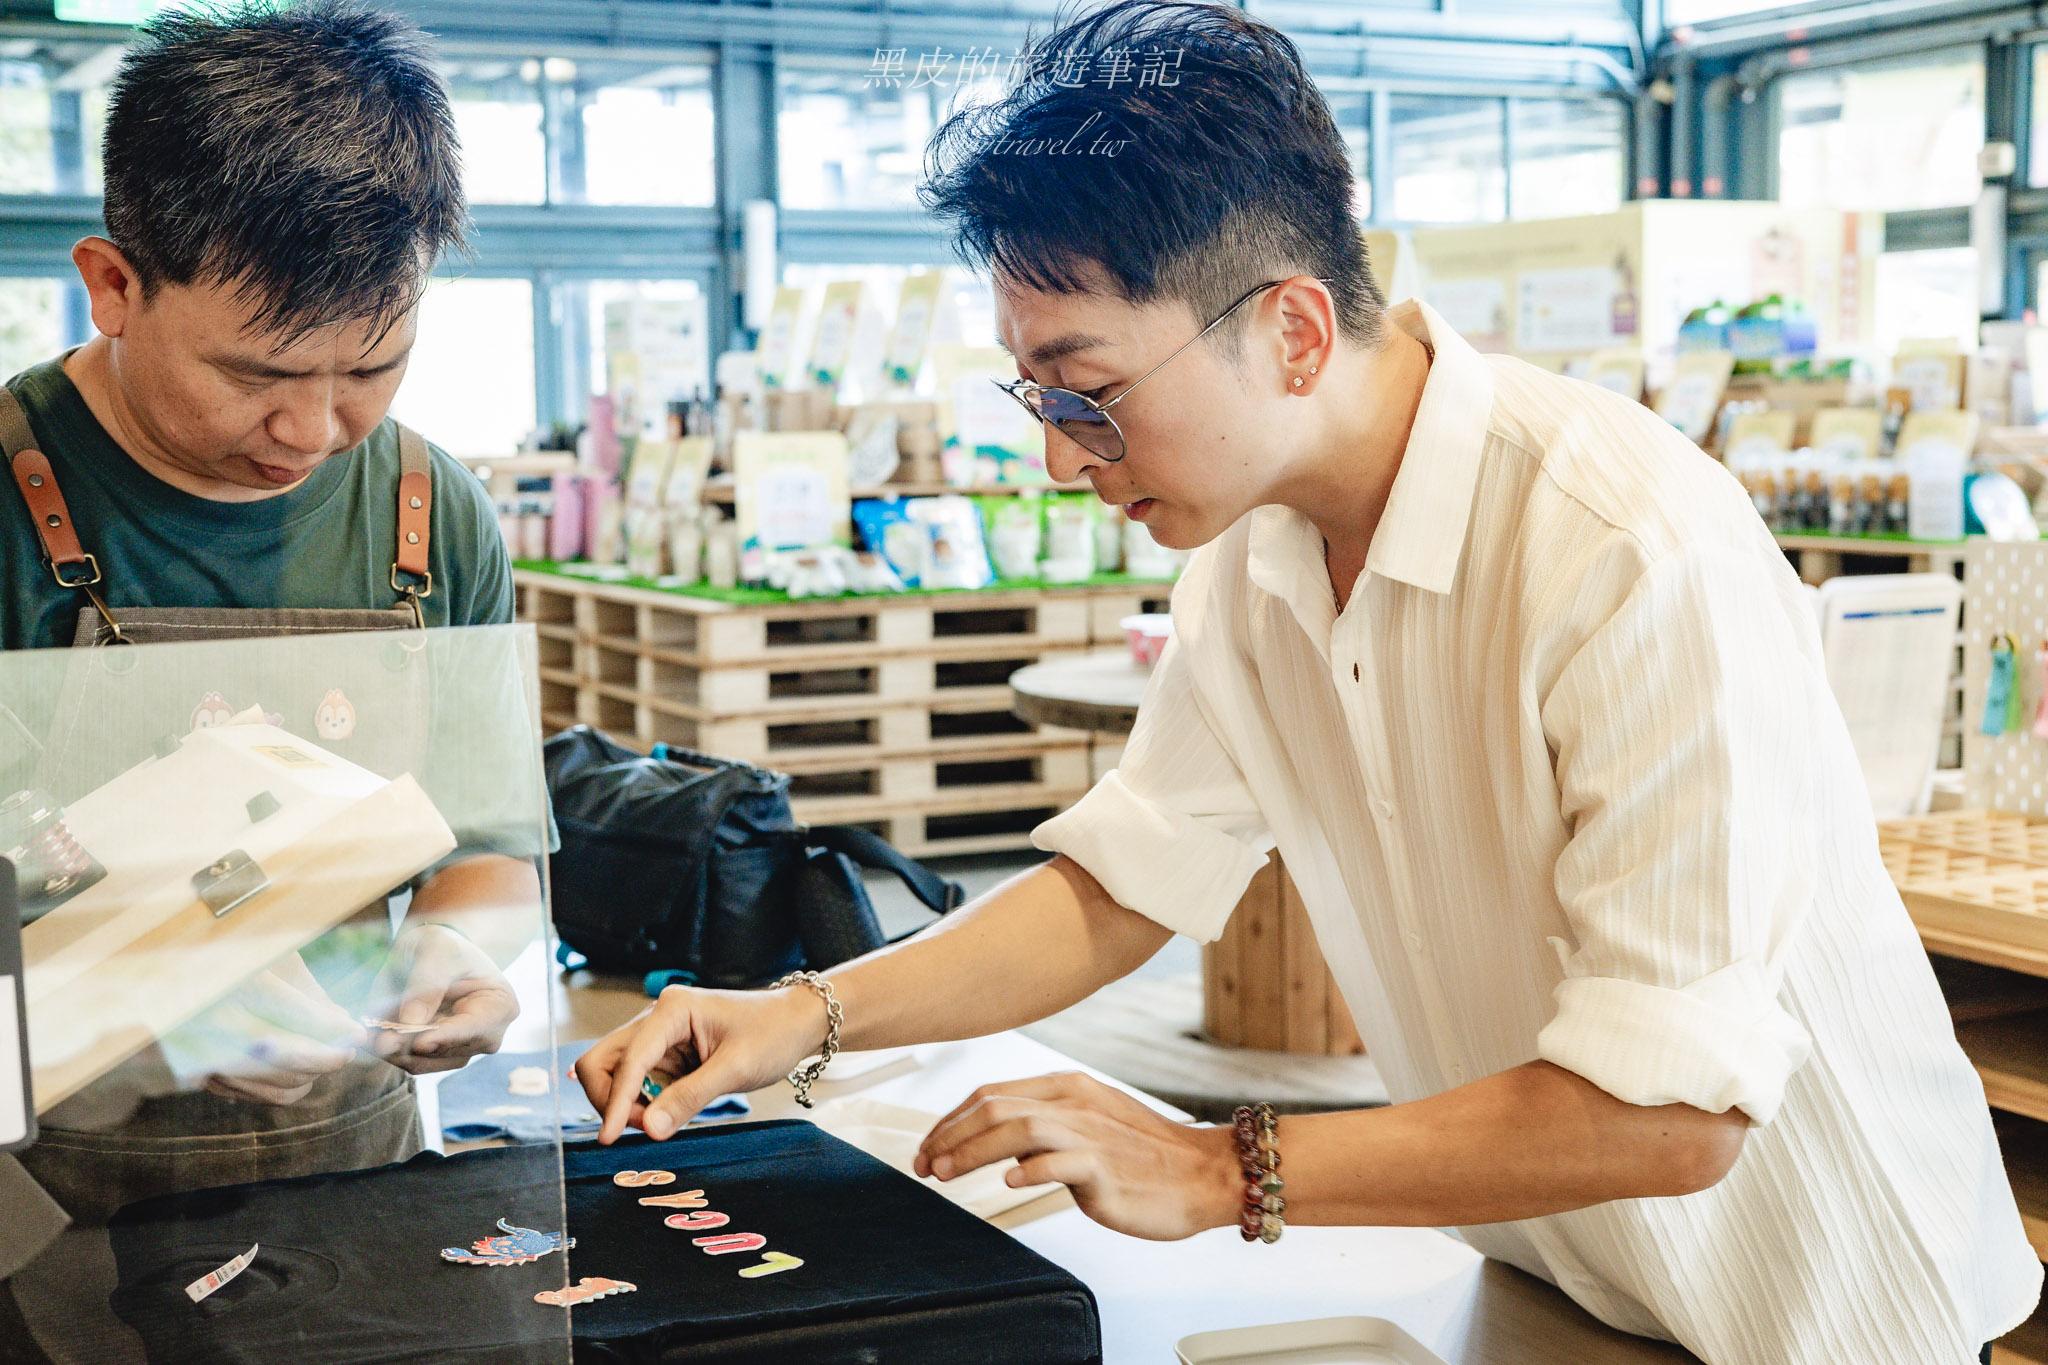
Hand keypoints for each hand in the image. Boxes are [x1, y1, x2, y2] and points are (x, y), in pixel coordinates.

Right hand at [181, 954, 368, 1106]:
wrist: (151, 970)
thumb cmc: (225, 954)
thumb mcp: (269, 956)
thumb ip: (307, 991)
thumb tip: (341, 1025)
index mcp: (237, 982)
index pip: (303, 1018)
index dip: (339, 1031)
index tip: (357, 1033)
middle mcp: (215, 1022)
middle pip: (294, 1058)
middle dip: (330, 1057)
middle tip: (347, 1048)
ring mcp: (202, 1054)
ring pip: (278, 1084)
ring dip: (310, 1074)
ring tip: (324, 1056)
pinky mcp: (194, 1074)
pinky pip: (253, 1094)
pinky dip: (281, 1085)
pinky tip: (293, 1067)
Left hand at [365, 923, 518, 1073]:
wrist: (434, 952)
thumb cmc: (443, 945)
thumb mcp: (437, 953)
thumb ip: (426, 986)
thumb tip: (410, 1024)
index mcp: (500, 1006)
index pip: (474, 1028)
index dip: (447, 1037)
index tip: (420, 1043)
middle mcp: (486, 1036)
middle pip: (446, 1051)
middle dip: (409, 1045)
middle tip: (376, 1038)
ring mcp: (461, 1049)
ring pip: (424, 1062)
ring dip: (394, 1050)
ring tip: (369, 1033)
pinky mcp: (435, 1056)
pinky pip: (410, 1061)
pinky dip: (390, 1050)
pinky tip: (372, 1034)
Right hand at [575, 983, 826, 1142]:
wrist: (797, 1022)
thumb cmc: (772, 1034)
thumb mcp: (735, 1069)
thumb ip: (690, 1098)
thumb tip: (651, 1129)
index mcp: (672, 1010)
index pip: (629, 1060)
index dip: (615, 1101)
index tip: (609, 1138)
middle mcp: (657, 1017)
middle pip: (604, 1060)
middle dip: (611, 1098)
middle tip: (643, 1127)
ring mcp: (659, 1036)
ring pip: (616, 1072)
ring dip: (624, 1103)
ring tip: (659, 1122)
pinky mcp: (667, 1054)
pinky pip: (636, 1081)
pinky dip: (639, 1102)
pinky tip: (663, 1113)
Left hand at [913, 1071, 1241, 1240]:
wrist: (1205, 1174)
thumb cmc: (1148, 1157)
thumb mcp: (1091, 1127)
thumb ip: (1046, 1128)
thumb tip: (999, 1146)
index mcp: (1067, 1089)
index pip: (991, 1094)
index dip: (950, 1120)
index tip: (927, 1147)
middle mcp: (1074, 1104)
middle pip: (993, 1106)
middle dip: (947, 1136)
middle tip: (923, 1165)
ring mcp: (1089, 1133)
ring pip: (1016, 1127)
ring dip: (970, 1151)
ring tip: (944, 1174)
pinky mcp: (1104, 1167)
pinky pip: (1059, 1162)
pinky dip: (1028, 1169)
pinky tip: (1008, 1182)